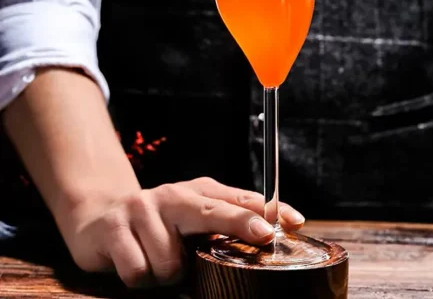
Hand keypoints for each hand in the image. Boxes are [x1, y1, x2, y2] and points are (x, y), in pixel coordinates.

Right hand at [66, 177, 304, 287]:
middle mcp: (173, 195)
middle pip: (211, 211)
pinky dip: (139, 279)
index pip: (239, 198)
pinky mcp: (114, 227)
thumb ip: (222, 223)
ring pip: (169, 261)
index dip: (266, 211)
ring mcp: (142, 208)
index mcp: (198, 191)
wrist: (100, 216)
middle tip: (263, 235)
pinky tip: (134, 263)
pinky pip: (138, 271)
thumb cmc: (158, 223)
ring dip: (166, 274)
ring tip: (157, 262)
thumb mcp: (192, 217)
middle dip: (239, 222)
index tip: (294, 222)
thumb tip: (268, 236)